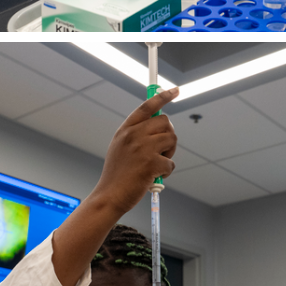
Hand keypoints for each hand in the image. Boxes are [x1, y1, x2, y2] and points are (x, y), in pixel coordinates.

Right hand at [89, 88, 179, 212]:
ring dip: (170, 153)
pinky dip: (167, 171)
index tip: (176, 90)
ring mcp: (142, 148)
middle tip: (162, 150)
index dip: (163, 97)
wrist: (109, 195)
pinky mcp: (151, 163)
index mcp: (126, 130)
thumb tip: (161, 125)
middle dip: (168, 135)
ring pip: (172, 139)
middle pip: (165, 122)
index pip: (147, 106)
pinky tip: (154, 176)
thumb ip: (136, 134)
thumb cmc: (118, 174)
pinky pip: (171, 162)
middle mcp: (133, 135)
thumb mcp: (121, 147)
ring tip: (157, 164)